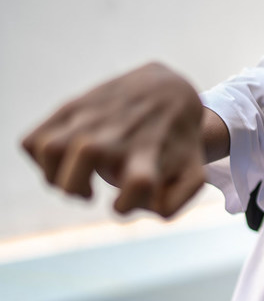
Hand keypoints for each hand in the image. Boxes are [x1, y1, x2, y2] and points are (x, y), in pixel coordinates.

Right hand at [21, 63, 206, 217]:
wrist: (169, 90)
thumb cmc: (177, 143)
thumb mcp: (192, 172)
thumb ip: (175, 202)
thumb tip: (144, 210)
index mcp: (149, 153)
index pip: (138, 185)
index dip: (126, 204)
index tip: (122, 202)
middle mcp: (119, 135)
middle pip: (83, 159)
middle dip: (75, 189)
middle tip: (86, 192)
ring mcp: (92, 119)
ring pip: (51, 149)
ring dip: (52, 175)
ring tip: (72, 176)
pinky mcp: (72, 108)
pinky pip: (33, 140)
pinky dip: (38, 158)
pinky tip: (61, 160)